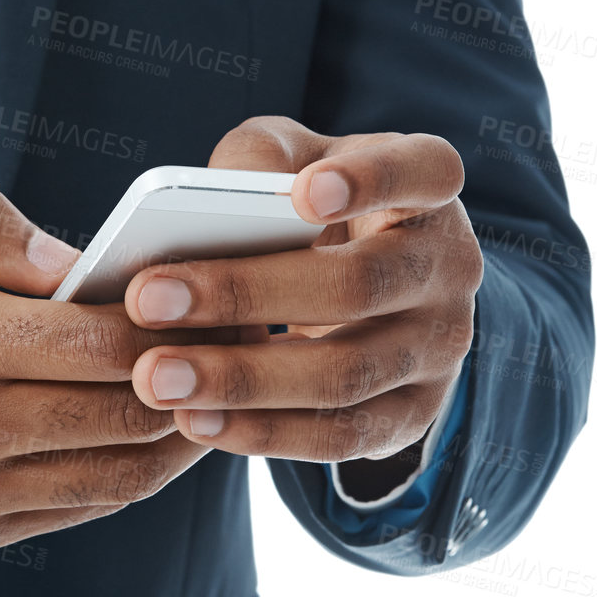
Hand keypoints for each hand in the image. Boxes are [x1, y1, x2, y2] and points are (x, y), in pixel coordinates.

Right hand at [0, 186, 227, 564]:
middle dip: (192, 379)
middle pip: (126, 413)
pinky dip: (119, 480)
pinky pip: (69, 513)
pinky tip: (135, 444)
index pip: (103, 342)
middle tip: (232, 347)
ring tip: (203, 398)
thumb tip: (71, 258)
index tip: (205, 302)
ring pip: (113, 478)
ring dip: (173, 440)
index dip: (172, 324)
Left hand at [125, 117, 481, 475]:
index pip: (423, 171)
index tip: (302, 195)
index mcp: (427, 188)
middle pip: (358, 285)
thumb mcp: (295, 161)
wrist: (367, 292)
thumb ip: (260, 158)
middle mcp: (449, 268)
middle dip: (244, 295)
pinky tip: (195, 421)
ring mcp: (438, 349)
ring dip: (241, 380)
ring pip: (345, 374)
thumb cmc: (312, 206)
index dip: (371, 180)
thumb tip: (215, 191)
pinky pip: (339, 438)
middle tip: (147, 300)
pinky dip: (263, 433)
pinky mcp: (411, 416)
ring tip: (156, 379)